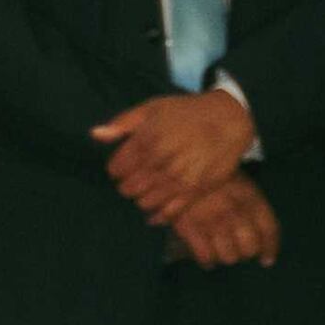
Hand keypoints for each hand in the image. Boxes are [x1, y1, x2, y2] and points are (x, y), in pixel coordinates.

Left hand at [93, 85, 254, 220]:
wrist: (229, 119)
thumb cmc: (186, 113)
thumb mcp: (152, 108)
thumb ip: (122, 123)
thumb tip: (95, 135)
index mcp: (147, 141)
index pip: (116, 168)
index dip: (116, 169)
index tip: (122, 167)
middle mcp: (161, 162)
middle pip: (129, 188)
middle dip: (127, 185)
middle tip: (134, 179)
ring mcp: (179, 179)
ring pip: (146, 202)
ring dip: (142, 198)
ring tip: (148, 189)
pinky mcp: (196, 191)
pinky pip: (170, 213)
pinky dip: (159, 215)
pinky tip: (155, 212)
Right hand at [165, 174, 280, 269]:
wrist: (171, 164)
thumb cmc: (206, 172)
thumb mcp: (235, 180)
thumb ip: (248, 203)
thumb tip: (258, 234)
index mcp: (249, 196)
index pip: (269, 230)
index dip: (270, 248)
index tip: (267, 260)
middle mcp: (234, 211)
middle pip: (249, 248)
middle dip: (245, 253)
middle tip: (238, 251)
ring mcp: (212, 221)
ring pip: (229, 256)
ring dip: (226, 256)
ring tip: (221, 251)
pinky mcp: (190, 228)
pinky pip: (205, 256)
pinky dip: (207, 261)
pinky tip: (207, 259)